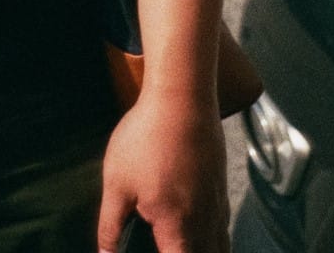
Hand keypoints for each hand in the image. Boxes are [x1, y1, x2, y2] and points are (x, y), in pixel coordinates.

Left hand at [97, 88, 228, 252]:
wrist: (183, 95)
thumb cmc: (147, 137)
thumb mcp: (117, 183)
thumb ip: (110, 225)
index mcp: (178, 227)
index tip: (153, 252)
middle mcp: (205, 221)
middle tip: (166, 245)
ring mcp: (217, 201)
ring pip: (220, 245)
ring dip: (206, 251)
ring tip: (182, 244)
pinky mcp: (221, 182)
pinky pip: (223, 223)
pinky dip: (214, 235)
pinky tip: (197, 226)